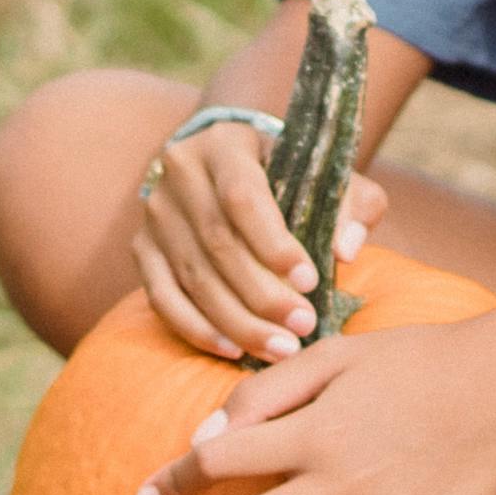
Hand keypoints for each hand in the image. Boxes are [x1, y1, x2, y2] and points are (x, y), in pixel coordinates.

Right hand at [123, 118, 388, 368]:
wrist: (228, 164)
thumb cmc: (290, 174)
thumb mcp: (326, 175)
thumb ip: (352, 203)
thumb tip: (347, 249)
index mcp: (224, 144)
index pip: (242, 197)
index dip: (274, 244)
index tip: (310, 282)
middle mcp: (180, 173)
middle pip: (217, 244)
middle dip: (263, 295)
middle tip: (303, 327)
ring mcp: (155, 213)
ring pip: (192, 277)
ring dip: (238, 322)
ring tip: (281, 349)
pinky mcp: (142, 249)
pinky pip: (163, 298)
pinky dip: (197, 329)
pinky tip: (233, 350)